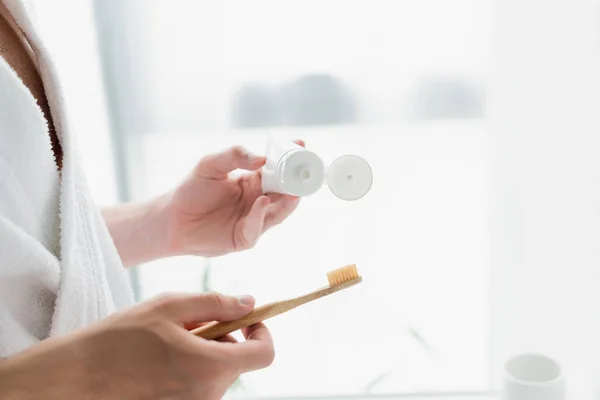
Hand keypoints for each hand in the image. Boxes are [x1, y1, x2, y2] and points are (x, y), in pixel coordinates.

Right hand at [0, 293, 273, 399]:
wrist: (77, 379)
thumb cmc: (119, 339)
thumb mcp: (169, 308)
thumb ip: (216, 303)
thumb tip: (249, 302)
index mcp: (209, 367)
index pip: (264, 354)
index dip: (262, 331)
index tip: (245, 319)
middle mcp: (207, 394)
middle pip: (239, 361)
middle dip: (225, 337)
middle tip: (192, 323)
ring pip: (219, 372)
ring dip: (206, 351)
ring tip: (171, 339)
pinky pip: (201, 385)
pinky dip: (193, 367)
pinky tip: (164, 357)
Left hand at [165, 141, 304, 256]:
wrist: (171, 219)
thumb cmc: (191, 190)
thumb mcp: (211, 164)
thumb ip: (235, 156)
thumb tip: (262, 159)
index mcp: (253, 180)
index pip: (276, 168)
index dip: (289, 157)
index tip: (301, 144)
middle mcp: (257, 200)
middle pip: (283, 192)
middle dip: (296, 183)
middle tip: (305, 173)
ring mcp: (253, 220)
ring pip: (278, 213)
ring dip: (288, 203)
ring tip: (294, 193)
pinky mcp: (244, 238)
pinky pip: (257, 228)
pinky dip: (261, 216)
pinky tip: (262, 202)